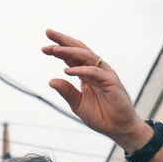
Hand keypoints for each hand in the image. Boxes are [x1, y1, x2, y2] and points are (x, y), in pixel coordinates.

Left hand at [42, 31, 149, 150]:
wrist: (119, 128)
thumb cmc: (101, 116)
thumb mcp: (78, 104)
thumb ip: (67, 92)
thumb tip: (50, 81)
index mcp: (86, 74)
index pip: (71, 56)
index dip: (58, 50)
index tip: (43, 48)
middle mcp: (95, 70)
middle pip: (78, 49)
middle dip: (63, 40)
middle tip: (48, 33)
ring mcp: (104, 74)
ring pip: (86, 56)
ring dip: (70, 51)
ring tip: (55, 50)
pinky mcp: (111, 81)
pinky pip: (94, 72)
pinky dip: (81, 70)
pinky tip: (67, 71)